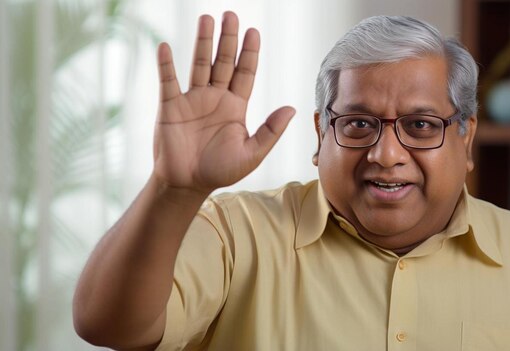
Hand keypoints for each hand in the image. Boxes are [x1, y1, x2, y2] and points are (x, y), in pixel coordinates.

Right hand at [153, 12, 294, 192]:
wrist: (187, 184)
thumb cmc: (220, 170)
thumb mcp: (251, 154)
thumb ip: (270, 131)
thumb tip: (291, 108)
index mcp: (235, 106)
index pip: (245, 73)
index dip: (249, 53)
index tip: (254, 32)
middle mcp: (215, 98)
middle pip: (223, 62)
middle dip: (228, 39)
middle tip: (231, 15)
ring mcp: (193, 100)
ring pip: (199, 65)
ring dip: (202, 43)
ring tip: (206, 19)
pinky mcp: (171, 107)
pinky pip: (169, 82)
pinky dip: (166, 66)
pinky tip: (166, 48)